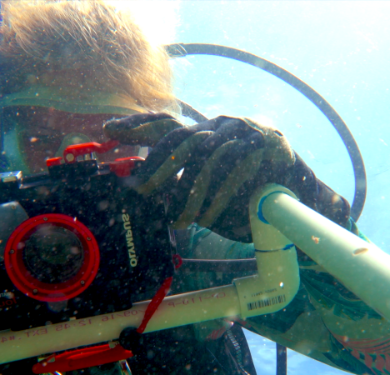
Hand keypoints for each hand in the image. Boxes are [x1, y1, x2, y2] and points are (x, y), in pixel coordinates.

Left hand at [105, 113, 349, 241]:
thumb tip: (142, 186)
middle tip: (143, 190)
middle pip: (182, 139)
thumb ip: (180, 180)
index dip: (137, 125)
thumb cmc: (243, 190)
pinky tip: (208, 219)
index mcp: (203, 130)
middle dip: (159, 166)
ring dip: (192, 194)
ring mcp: (244, 131)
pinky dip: (219, 198)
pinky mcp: (266, 144)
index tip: (108, 129)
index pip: (166, 123)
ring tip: (180, 221)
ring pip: (208, 159)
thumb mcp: (206, 184)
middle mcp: (220, 125)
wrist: (297, 189)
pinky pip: (236, 171)